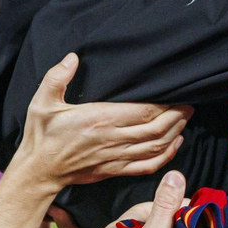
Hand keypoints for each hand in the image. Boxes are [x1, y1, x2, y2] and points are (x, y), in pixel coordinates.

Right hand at [13, 54, 189, 190]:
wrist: (39, 170)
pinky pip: (147, 165)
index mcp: (99, 119)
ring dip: (175, 132)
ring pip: (156, 146)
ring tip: (185, 118)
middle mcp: (112, 139)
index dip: (165, 105)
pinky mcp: (115, 170)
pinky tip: (175, 145)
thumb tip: (72, 57)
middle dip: (177, 116)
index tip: (177, 94)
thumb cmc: (41, 135)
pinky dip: (166, 156)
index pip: (143, 112)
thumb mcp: (42, 102)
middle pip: (156, 129)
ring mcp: (116, 157)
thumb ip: (56, 78)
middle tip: (189, 103)